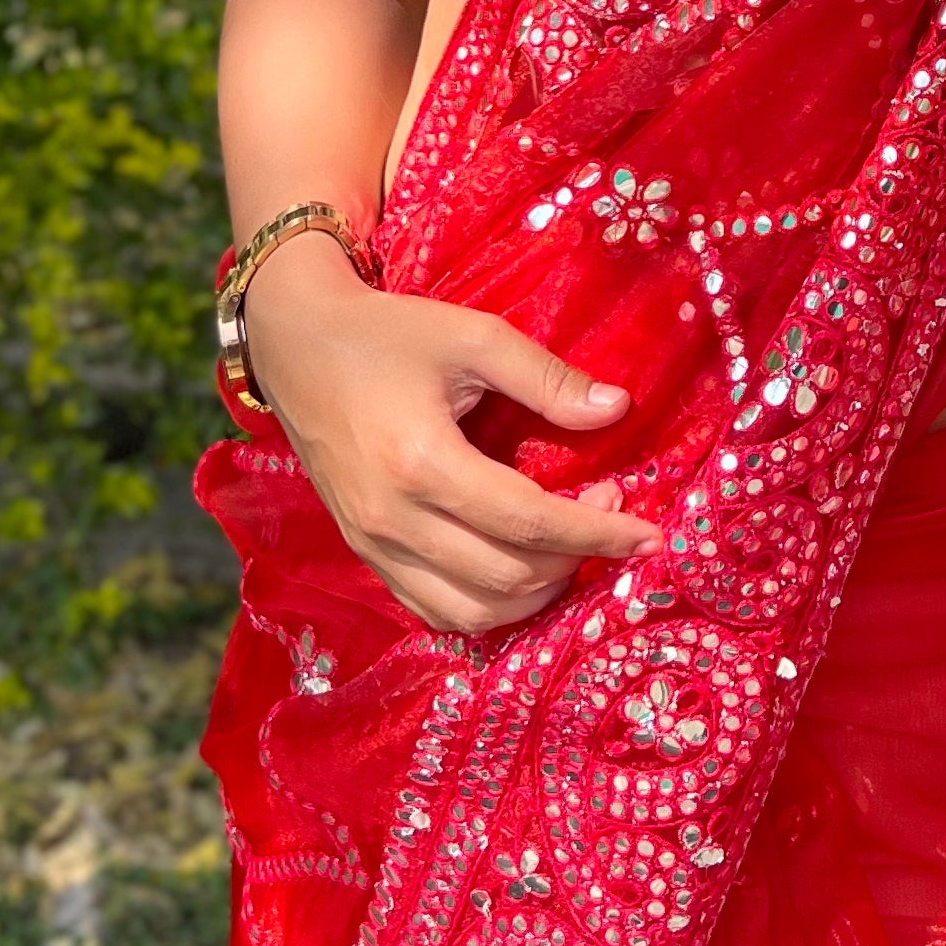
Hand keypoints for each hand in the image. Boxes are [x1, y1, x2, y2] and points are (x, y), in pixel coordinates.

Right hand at [242, 233, 660, 634]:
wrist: (295, 345)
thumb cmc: (386, 333)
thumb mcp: (471, 336)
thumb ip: (546, 377)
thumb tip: (617, 409)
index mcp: (422, 463)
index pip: (529, 521)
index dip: (598, 533)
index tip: (649, 534)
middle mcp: (394, 519)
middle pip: (507, 577)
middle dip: (575, 558)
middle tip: (609, 513)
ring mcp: (373, 545)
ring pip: (472, 612)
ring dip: (535, 595)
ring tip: (570, 549)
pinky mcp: (364, 553)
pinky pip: (433, 610)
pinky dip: (487, 608)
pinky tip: (519, 573)